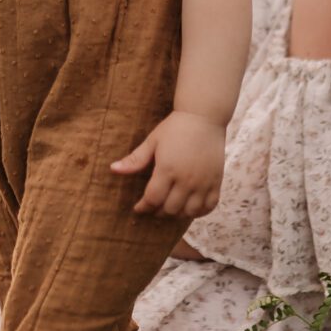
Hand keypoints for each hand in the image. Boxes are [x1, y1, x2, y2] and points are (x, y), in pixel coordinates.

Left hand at [109, 111, 225, 220]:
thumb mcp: (152, 141)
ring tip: (170, 206)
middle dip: (158, 211)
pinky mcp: (217, 181)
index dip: (143, 207)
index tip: (138, 207)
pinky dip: (199, 212)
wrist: (204, 116)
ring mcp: (203, 182)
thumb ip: (135, 159)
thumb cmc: (175, 127)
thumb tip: (113, 169)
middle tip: (153, 206)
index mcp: (167, 169)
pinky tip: (190, 207)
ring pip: (189, 212)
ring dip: (177, 213)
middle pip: (170, 209)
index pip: (153, 199)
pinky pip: (209, 206)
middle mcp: (186, 179)